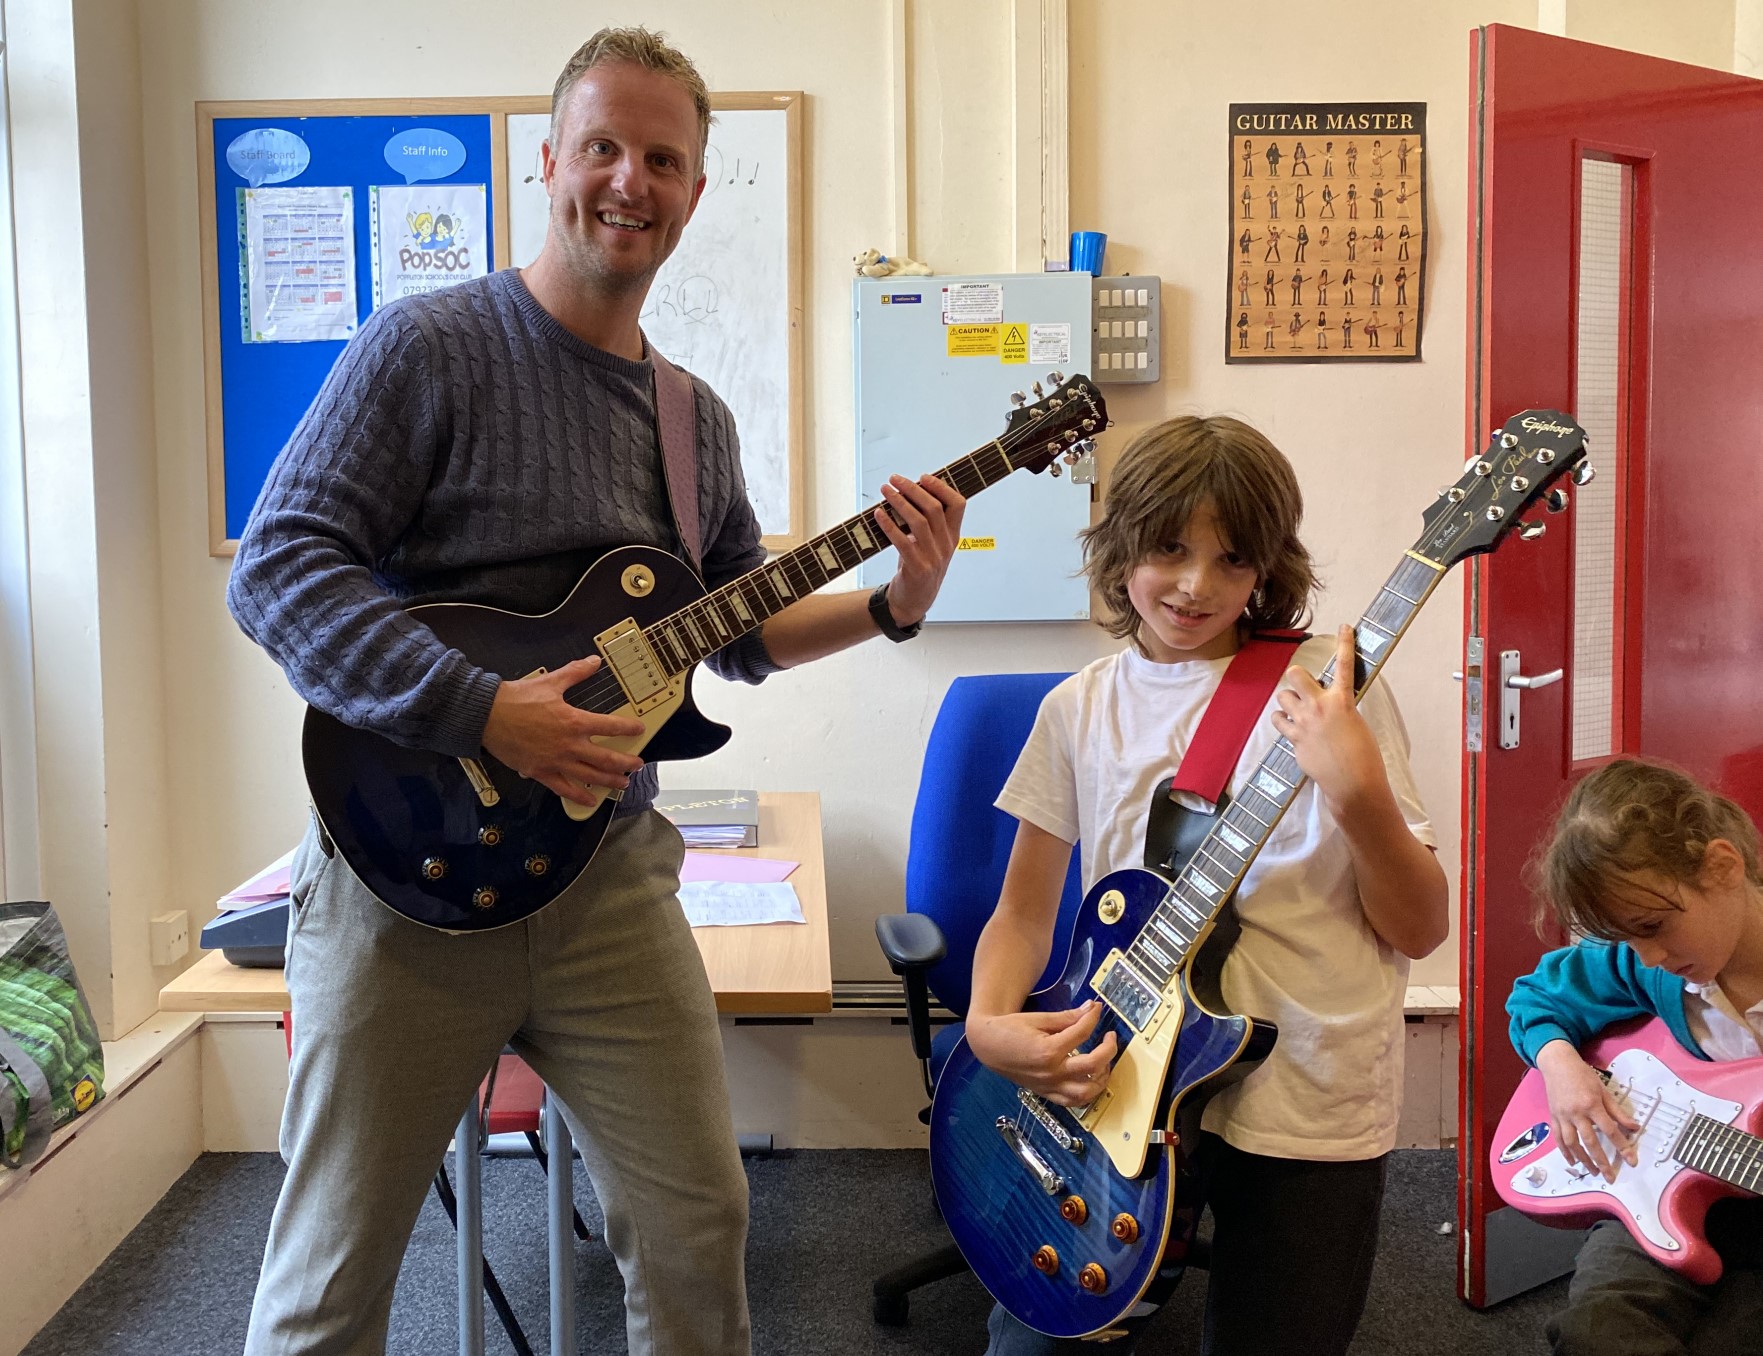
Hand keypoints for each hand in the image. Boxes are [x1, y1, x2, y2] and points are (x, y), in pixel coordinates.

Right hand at [481, 656, 646, 801]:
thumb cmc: (517, 699)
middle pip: (606, 758)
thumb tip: (594, 661)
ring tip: (623, 783)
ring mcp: (555, 761)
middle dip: (626, 762)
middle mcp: (569, 745)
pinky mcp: (540, 772)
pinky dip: (579, 796)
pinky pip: (564, 788)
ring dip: (610, 780)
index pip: (610, 726)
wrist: (487, 716)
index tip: (639, 729)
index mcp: (574, 721)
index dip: (628, 728)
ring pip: (590, 776)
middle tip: (637, 764)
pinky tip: (590, 800)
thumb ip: (575, 672)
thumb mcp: (550, 681)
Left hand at [873, 473, 965, 626]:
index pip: (958, 504)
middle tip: (894, 479)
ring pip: (918, 522)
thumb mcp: (930, 544)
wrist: (914, 601)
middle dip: (913, 489)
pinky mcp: (917, 569)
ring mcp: (933, 558)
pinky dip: (889, 525)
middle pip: (934, 508)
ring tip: (885, 490)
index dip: (941, 487)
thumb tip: (909, 491)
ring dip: (899, 502)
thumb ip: (927, 522)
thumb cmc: (919, 566)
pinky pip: (902, 542)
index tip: (922, 477)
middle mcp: (946, 546)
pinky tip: (878, 514)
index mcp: (953, 536)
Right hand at [966, 1001, 1117, 1106]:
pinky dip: (1087, 1094)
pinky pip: (1072, 1102)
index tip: (1097, 1009)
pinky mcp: (1046, 1093)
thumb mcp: (1038, 1019)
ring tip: (1105, 1062)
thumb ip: (1067, 1017)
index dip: (1093, 1018)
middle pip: (1093, 1065)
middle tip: (1110, 1037)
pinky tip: (1091, 1080)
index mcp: (1048, 1050)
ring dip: (1102, 1077)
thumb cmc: (1009, 1029)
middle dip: (1108, 1049)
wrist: (988, 1046)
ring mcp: (1049, 1086)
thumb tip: (1090, 1009)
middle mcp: (1051, 1072)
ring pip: (1087, 1092)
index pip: (1082, 1032)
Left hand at [1272, 624, 1386, 815]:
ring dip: (1288, 702)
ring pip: (1282, 698)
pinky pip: (1279, 721)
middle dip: (1297, 677)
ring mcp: (1303, 723)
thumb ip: (1340, 709)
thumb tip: (1329, 707)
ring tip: (1298, 711)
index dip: (1345, 643)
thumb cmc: (1363, 756)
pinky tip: (1291, 728)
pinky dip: (1283, 722)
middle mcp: (1320, 707)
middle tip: (1304, 687)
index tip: (1344, 627)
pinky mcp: (1294, 738)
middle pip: (1295, 674)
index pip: (1345, 666)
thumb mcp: (1357, 724)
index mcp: (1342, 701)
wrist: (1353, 784)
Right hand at [1537, 1040, 1640, 1181]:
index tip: (1631, 1161)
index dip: (1622, 1147)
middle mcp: (1576, 1112)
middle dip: (1601, 1161)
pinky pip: (1558, 1138)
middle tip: (1610, 1176)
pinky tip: (1572, 1162)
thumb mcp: (1603, 1090)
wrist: (1557, 1064)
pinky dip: (1564, 1151)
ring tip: (1593, 1172)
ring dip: (1583, 1160)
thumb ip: (1618, 1111)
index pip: (1610, 1130)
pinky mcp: (1554, 1117)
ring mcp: (1563, 1116)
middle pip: (1590, 1141)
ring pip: (1572, 1143)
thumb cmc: (1582, 1075)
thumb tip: (1634, 1127)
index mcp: (1591, 1104)